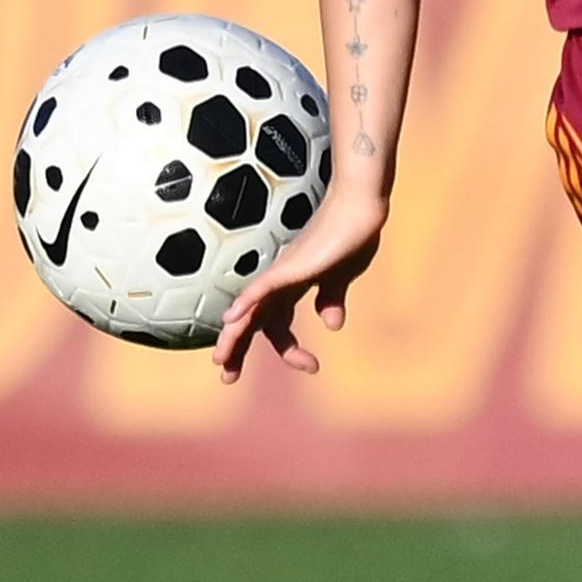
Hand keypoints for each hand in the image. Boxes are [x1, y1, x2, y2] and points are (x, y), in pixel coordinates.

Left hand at [212, 184, 386, 381]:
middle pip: (252, 319)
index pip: (279, 322)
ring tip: (221, 359)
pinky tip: (232, 318)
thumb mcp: (344, 275)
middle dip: (238, 348)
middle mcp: (282, 280)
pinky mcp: (292, 264)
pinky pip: (264, 286)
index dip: (289, 349)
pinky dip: (247, 303)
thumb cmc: (353, 233)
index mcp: (295, 284)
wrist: (361, 204)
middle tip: (227, 376)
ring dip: (234, 334)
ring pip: (250, 308)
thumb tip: (332, 324)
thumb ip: (333, 297)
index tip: (312, 366)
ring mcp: (284, 272)